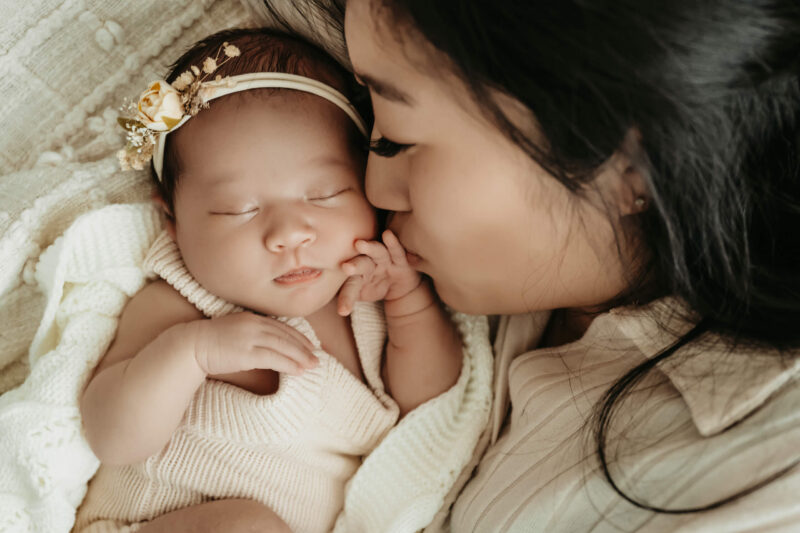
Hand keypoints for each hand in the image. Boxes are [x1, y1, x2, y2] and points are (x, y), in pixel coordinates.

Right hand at [186, 312, 318, 375]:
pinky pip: (273, 358)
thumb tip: (266, 347)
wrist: (191, 345)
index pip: (281, 326)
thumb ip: (251, 334)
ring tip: (312, 365)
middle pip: (286, 335)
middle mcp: (253, 324)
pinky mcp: (246, 352)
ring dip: (300, 357)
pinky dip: (288, 364)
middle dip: (304, 347)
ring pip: (283, 346)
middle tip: (317, 357)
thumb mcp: (234, 331)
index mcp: (252, 318)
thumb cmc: (210, 342)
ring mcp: (250, 337)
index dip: (298, 336)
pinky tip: (298, 370)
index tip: (310, 345)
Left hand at [338, 229, 421, 315]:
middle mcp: (369, 264)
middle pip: (361, 264)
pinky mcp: (400, 258)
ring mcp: (384, 260)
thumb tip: (339, 310)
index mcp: (357, 277)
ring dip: (370, 248)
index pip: (351, 287)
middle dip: (355, 266)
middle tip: (346, 268)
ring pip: (377, 253)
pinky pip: (397, 250)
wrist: (400, 284)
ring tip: (359, 244)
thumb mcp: (364, 294)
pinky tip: (388, 235)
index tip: (343, 311)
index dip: (347, 298)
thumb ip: (350, 296)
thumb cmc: (377, 286)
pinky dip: (393, 243)